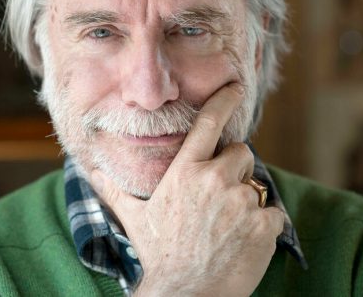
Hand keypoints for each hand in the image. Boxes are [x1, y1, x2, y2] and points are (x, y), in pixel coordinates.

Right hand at [90, 83, 284, 296]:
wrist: (184, 295)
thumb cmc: (158, 255)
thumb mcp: (134, 218)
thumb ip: (114, 190)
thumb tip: (89, 170)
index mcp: (184, 172)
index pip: (208, 124)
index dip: (224, 101)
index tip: (235, 87)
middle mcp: (214, 180)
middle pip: (241, 152)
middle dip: (234, 169)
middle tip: (219, 195)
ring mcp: (240, 203)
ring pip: (256, 185)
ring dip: (246, 201)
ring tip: (226, 226)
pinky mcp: (263, 225)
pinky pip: (273, 212)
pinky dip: (264, 225)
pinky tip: (242, 241)